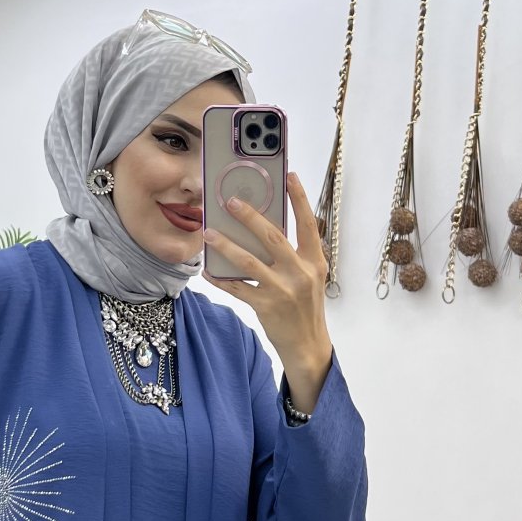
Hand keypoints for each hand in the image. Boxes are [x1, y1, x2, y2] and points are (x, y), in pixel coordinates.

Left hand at [202, 172, 330, 370]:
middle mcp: (300, 273)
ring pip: (248, 261)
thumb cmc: (305, 306)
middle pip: (272, 236)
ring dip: (225, 245)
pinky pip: (236, 287)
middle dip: (250, 216)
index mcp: (314, 262)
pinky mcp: (265, 306)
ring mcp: (282, 290)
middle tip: (231, 201)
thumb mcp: (309, 277)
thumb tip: (264, 227)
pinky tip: (207, 269)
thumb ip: (294, 254)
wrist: (307, 344)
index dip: (299, 199)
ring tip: (208, 232)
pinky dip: (219, 278)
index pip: (308, 224)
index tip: (290, 176)